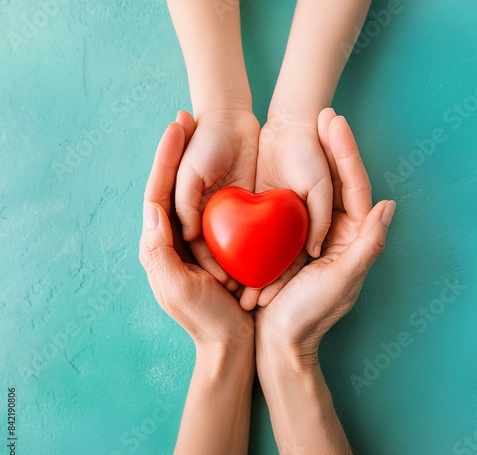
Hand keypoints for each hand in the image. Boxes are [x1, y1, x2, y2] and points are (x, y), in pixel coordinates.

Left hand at [139, 112, 253, 348]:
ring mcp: (198, 240)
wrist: (233, 343)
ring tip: (201, 130)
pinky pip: (216, 210)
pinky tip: (227, 162)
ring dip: (193, 162)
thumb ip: (159, 251)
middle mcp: (174, 239)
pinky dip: (217, 185)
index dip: (163, 159)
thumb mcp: (177, 288)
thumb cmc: (205, 319)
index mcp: (159, 246)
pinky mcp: (219, 245)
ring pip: (192, 194)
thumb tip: (151, 210)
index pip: (156, 194)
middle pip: (171, 187)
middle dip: (175, 152)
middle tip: (186, 118)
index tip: (176, 127)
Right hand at [174, 107, 259, 290]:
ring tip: (257, 289)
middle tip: (244, 295)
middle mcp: (207, 216)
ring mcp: (228, 211)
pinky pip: (254, 230)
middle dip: (229, 274)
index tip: (224, 283)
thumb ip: (185, 204)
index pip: (198, 249)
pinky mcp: (248, 204)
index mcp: (188, 212)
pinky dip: (260, 247)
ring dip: (245, 266)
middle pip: (217, 253)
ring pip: (236, 246)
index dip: (209, 266)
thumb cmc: (205, 142)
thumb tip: (187, 235)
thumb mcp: (189, 173)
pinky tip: (270, 264)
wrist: (230, 116)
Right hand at [256, 109, 395, 362]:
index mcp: (353, 239)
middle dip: (330, 149)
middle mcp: (336, 233)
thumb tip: (387, 204)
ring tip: (304, 128)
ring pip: (313, 191)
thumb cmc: (310, 314)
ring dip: (310, 160)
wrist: (278, 341)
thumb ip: (367, 245)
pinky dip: (287, 185)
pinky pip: (290, 209)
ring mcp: (311, 235)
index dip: (347, 153)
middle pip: (337, 183)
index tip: (334, 121)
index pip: (356, 188)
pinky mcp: (289, 242)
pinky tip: (279, 161)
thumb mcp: (343, 281)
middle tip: (321, 115)